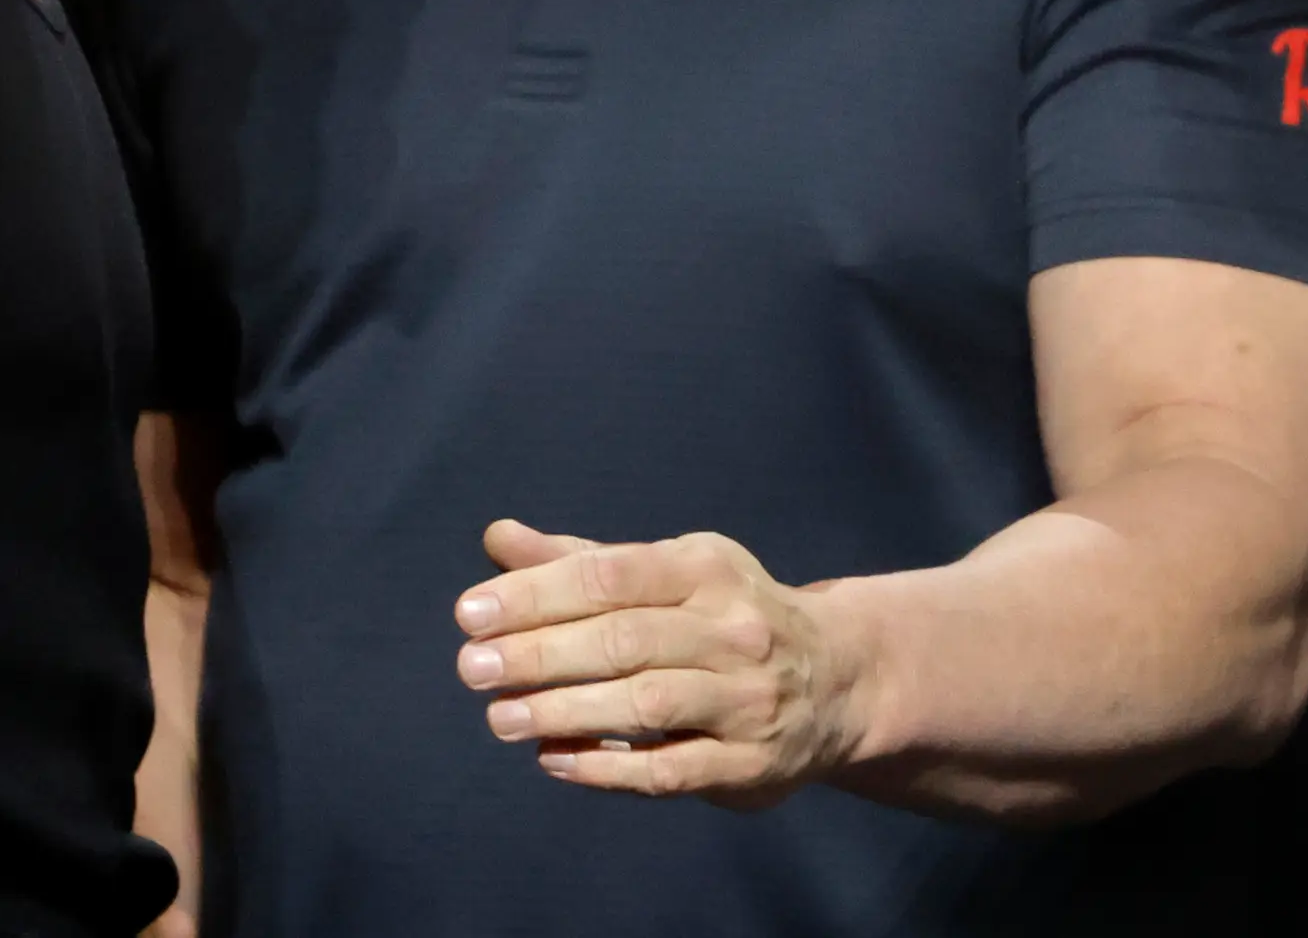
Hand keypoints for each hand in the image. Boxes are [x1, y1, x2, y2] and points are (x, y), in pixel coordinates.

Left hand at [453, 520, 874, 807]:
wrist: (837, 680)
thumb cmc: (724, 617)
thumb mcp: (666, 573)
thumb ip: (579, 560)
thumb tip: (496, 538)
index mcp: (706, 568)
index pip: (610, 575)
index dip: (536, 594)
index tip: (470, 614)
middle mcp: (734, 629)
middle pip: (624, 640)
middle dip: (539, 654)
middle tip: (471, 668)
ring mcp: (747, 699)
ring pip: (646, 704)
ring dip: (565, 711)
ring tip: (500, 718)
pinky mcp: (748, 763)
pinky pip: (668, 770)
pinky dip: (606, 767)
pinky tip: (554, 759)